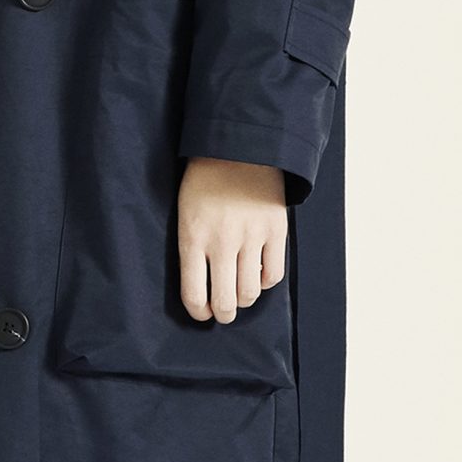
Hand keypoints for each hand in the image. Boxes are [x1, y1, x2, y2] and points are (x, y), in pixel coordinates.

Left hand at [177, 156, 286, 324]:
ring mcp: (251, 238)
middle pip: (224, 302)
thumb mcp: (184, 213)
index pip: (193, 294)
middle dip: (223, 314)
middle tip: (223, 313)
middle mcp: (222, 243)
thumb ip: (192, 248)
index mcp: (193, 238)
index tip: (202, 314)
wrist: (239, 147)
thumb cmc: (205, 181)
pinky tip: (258, 274)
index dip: (198, 312)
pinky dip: (265, 282)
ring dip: (244, 300)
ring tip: (240, 294)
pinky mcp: (276, 231)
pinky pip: (274, 275)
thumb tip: (202, 286)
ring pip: (250, 293)